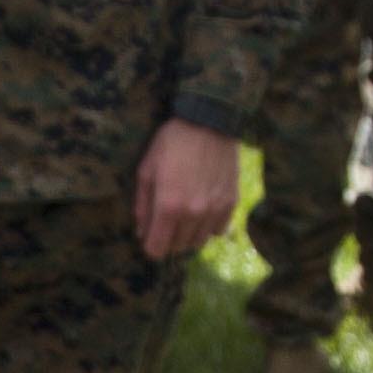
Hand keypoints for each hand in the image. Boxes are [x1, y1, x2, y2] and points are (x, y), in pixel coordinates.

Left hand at [131, 119, 239, 262]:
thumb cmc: (172, 142)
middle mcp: (193, 214)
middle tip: (166, 220)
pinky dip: (208, 226)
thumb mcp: (147, 169)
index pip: (157, 250)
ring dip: (188, 234)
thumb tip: (142, 231)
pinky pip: (218, 230)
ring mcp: (215, 210)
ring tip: (184, 215)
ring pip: (198, 242)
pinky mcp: (231, 203)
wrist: (209, 122)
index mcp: (168, 206)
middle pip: (177, 247)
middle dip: (168, 239)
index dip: (150, 245)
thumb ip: (143, 205)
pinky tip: (203, 211)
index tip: (150, 235)